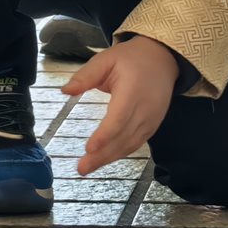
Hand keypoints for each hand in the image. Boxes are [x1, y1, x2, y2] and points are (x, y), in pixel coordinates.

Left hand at [63, 34, 179, 173]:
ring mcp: (151, 120)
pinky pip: (136, 143)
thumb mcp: (106, 59)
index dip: (105, 135)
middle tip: (82, 168)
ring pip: (130, 144)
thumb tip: (64, 91)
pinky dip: (120, 153)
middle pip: (123, 137)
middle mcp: (145, 109)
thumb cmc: (131, 59)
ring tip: (88, 167)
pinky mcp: (152, 126)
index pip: (119, 118)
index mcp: (133, 91)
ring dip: (109, 158)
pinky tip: (105, 159)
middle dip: (102, 155)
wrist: (162, 60)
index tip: (89, 148)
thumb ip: (85, 76)